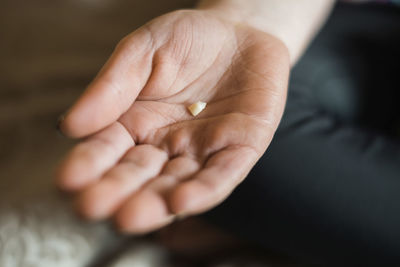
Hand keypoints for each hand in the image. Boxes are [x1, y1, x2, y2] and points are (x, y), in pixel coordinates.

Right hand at [57, 9, 289, 232]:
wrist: (240, 32)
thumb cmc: (189, 40)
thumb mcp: (145, 50)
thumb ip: (113, 86)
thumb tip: (70, 126)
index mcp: (136, 123)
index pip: (107, 149)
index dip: (89, 165)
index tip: (67, 180)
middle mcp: (166, 146)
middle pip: (139, 176)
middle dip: (117, 192)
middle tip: (91, 208)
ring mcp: (203, 151)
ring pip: (176, 185)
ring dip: (154, 203)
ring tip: (130, 217)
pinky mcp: (239, 150)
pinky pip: (222, 175)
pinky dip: (203, 191)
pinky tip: (181, 202)